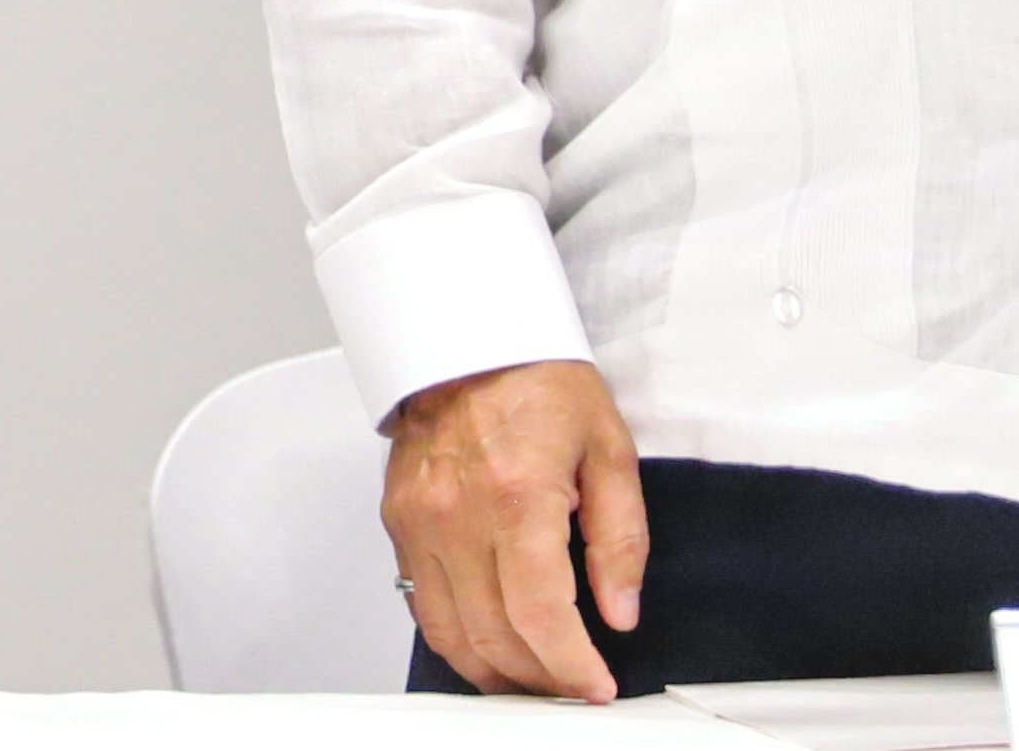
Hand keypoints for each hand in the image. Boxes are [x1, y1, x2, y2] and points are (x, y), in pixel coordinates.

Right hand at [386, 358, 646, 702]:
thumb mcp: (609, 450)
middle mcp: (457, 512)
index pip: (539, 615)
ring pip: (448, 631)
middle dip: (539, 678)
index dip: (570, 666)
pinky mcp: (398, 519)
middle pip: (493, 635)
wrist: (466, 332)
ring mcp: (418, 518)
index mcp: (516, 494)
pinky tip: (487, 642)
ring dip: (493, 670)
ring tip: (532, 679)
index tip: (594, 685)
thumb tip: (619, 610)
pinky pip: (420, 601)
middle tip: (571, 686)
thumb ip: (620, 539)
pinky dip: (454, 636)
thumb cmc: (538, 379)